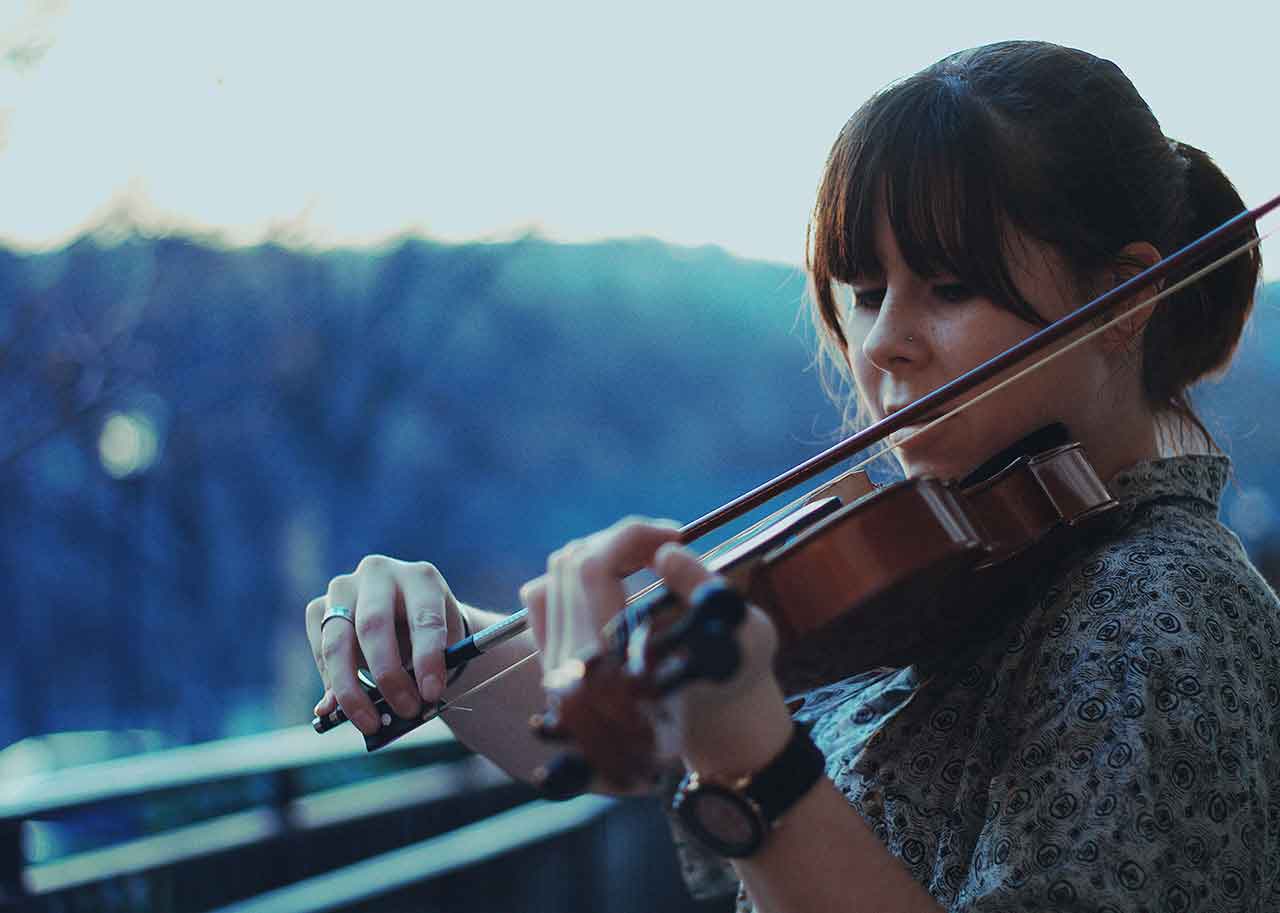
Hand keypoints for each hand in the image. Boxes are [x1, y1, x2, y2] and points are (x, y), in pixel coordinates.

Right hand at [304, 556, 465, 735]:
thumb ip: (420, 674)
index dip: (428, 658)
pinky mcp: (319, 606)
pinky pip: (319, 650)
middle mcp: (379, 573)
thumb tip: (382, 711)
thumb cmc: (428, 637)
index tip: (432, 694)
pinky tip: (341, 706)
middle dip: (388, 675)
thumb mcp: (439, 649)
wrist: (406, 617)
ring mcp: (343, 588)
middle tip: (405, 711)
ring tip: (370, 722)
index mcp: (421, 578)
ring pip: (337, 642)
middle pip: (373, 625)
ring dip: (351, 689)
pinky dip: (331, 683)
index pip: (424, 618)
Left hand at [519, 517, 785, 765]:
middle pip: (574, 563)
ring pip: (557, 574)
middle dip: (622, 540)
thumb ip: (700, 588)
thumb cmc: (729, 687)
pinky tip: (611, 578)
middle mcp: (569, 664)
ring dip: (602, 552)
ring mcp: (554, 663)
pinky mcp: (551, 662)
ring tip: (643, 558)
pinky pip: (542, 598)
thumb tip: (665, 552)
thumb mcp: (738, 638)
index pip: (595, 568)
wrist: (700, 733)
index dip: (634, 536)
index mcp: (610, 663)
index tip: (676, 536)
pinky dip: (573, 575)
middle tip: (664, 544)